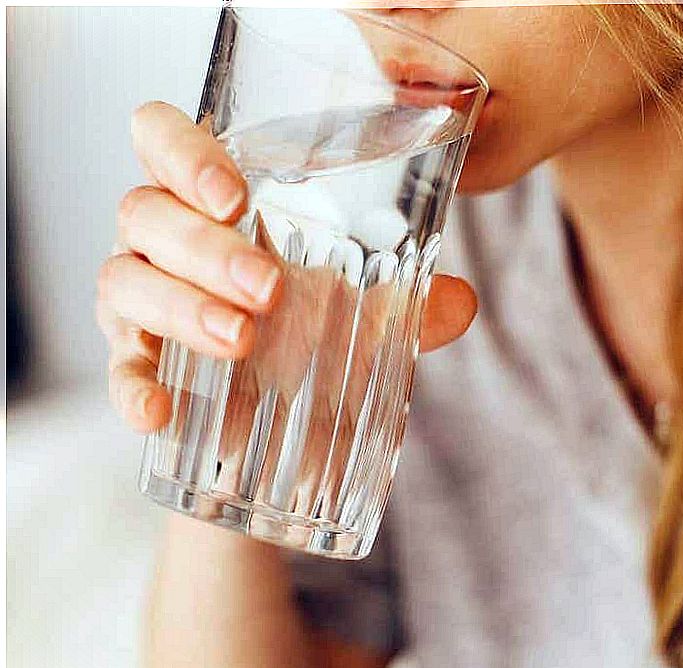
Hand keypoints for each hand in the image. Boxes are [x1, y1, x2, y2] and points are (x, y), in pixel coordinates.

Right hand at [97, 101, 476, 444]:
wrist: (276, 406)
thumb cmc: (308, 321)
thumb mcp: (361, 305)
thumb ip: (408, 299)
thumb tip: (462, 302)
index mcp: (207, 197)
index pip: (162, 138)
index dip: (183, 153)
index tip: (235, 196)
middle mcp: (161, 237)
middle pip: (145, 212)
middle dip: (205, 247)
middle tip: (268, 287)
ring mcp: (139, 296)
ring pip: (124, 280)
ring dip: (181, 307)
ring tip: (242, 340)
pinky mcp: (134, 360)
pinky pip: (117, 368)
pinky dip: (132, 388)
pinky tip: (160, 410)